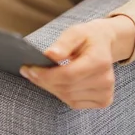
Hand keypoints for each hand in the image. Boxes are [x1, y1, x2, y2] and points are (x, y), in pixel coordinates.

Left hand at [20, 16, 134, 109]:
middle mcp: (106, 80)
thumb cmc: (87, 36)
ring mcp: (105, 93)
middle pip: (67, 88)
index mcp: (100, 60)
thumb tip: (50, 55)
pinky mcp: (103, 100)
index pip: (68, 75)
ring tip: (40, 76)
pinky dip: (62, 94)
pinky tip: (56, 83)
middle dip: (44, 81)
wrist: (103, 44)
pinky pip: (75, 103)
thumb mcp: (75, 32)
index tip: (30, 69)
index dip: (47, 75)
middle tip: (28, 72)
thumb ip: (63, 43)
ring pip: (69, 97)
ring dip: (51, 88)